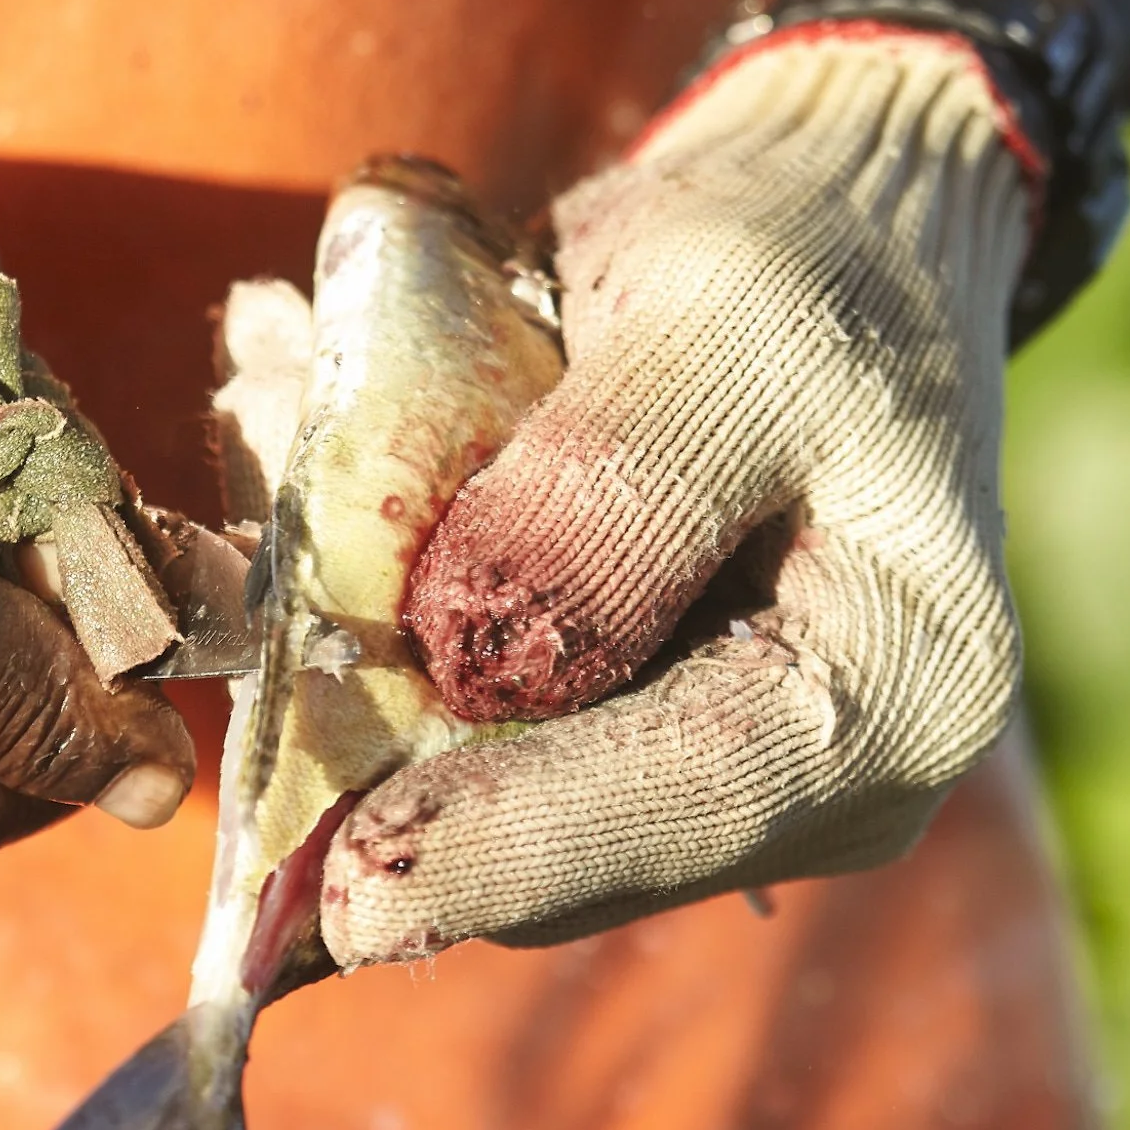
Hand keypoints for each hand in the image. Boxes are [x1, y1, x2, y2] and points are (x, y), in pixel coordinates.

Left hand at [321, 29, 1027, 958]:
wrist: (824, 245)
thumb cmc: (795, 267)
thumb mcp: (715, 328)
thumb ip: (605, 492)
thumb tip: (465, 655)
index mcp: (894, 692)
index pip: (692, 803)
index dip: (506, 845)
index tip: (347, 884)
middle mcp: (825, 788)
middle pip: (562, 845)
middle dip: (379, 753)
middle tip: (235, 615)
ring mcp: (712, 783)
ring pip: (481, 798)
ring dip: (343, 675)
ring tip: (270, 452)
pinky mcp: (615, 746)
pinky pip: (460, 739)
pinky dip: (366, 638)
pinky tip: (303, 490)